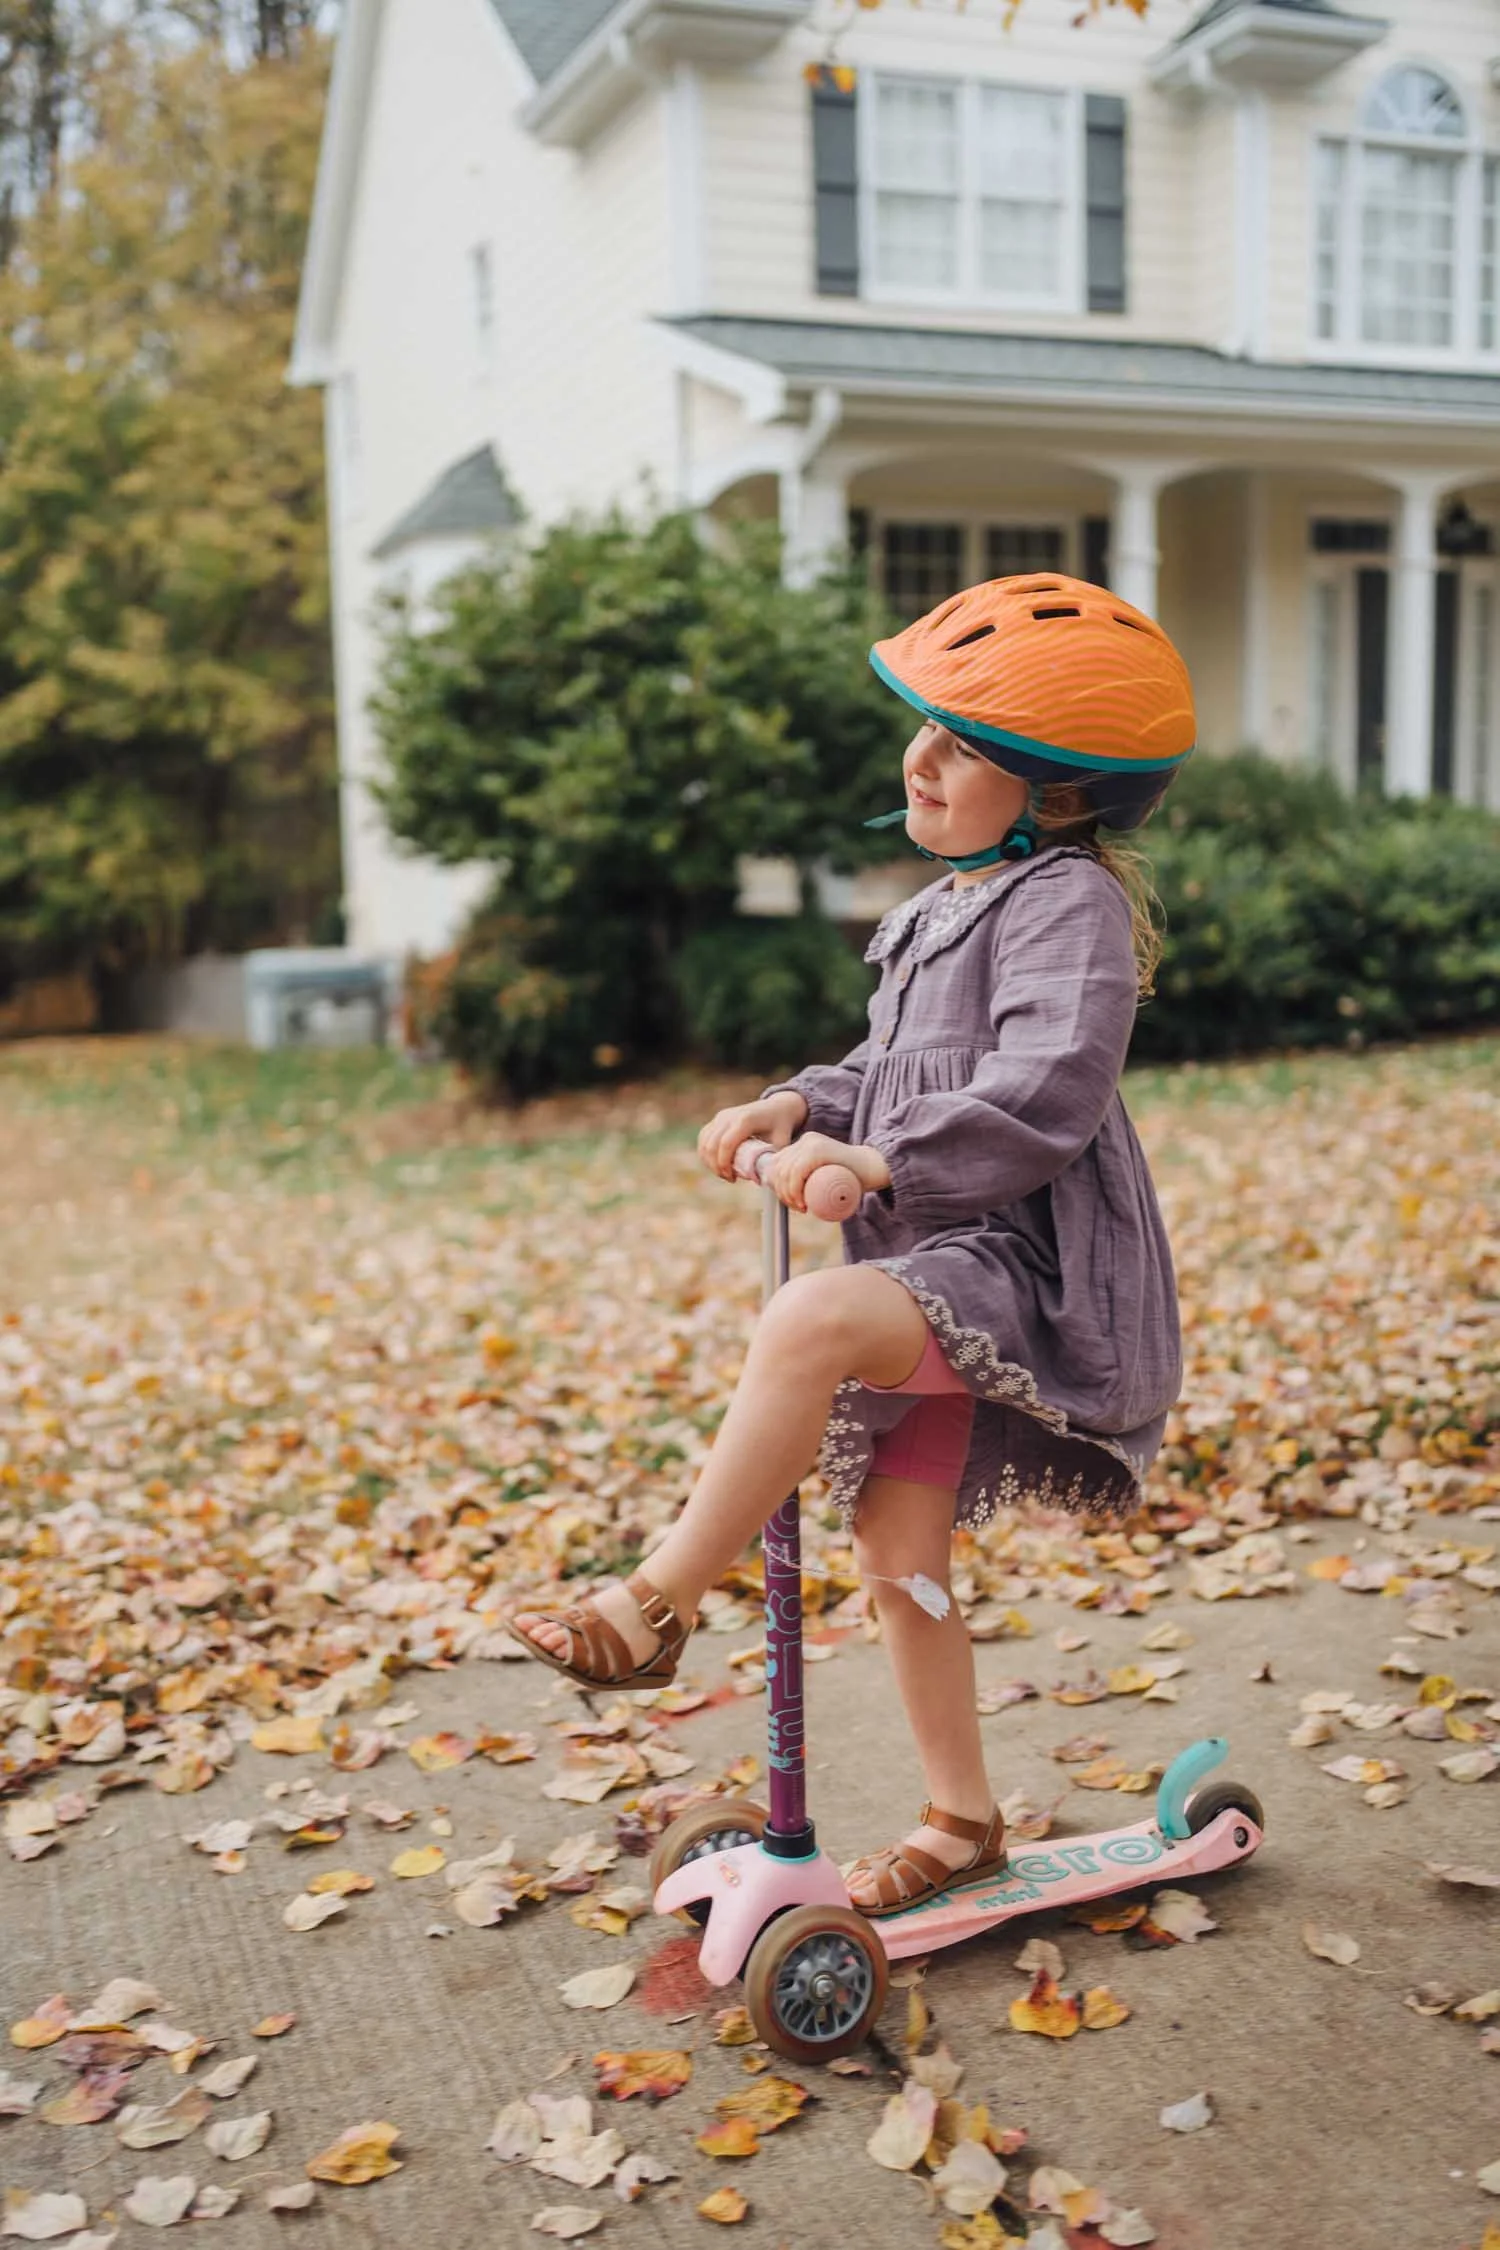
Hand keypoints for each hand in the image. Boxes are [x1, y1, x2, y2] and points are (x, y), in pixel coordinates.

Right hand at [697, 1090, 807, 1181]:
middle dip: (716, 1166)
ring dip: (709, 1161)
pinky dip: (706, 1153)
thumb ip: (770, 1160)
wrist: (778, 1108)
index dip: (724, 1164)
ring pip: (704, 1141)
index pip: (726, 1143)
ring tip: (724, 1173)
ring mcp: (722, 1115)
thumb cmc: (781, 1128)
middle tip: (729, 1178)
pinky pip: (704, 1137)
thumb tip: (758, 1180)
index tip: (733, 1178)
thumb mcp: (781, 1144)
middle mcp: (730, 1115)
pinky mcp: (718, 1118)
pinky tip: (716, 1164)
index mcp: (746, 1120)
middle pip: (712, 1144)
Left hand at [768, 1133, 890, 1214]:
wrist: (873, 1168)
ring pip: (785, 1172)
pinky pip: (796, 1171)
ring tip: (802, 1207)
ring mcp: (811, 1143)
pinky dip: (794, 1190)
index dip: (776, 1186)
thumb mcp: (824, 1175)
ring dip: (788, 1195)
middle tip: (798, 1208)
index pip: (776, 1164)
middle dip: (782, 1193)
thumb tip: (784, 1195)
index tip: (791, 1203)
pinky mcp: (819, 1150)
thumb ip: (809, 1178)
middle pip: (778, 1169)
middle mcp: (804, 1141)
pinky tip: (802, 1202)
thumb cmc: (851, 1177)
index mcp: (802, 1145)